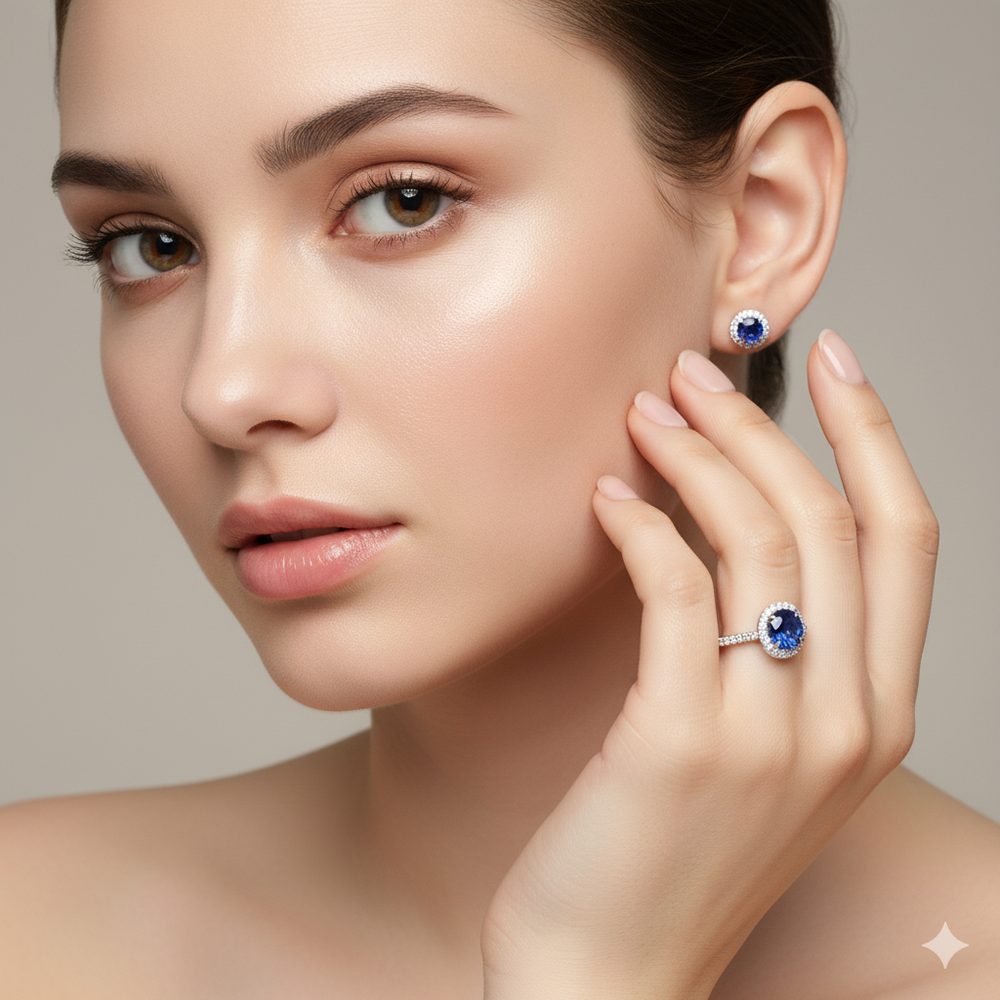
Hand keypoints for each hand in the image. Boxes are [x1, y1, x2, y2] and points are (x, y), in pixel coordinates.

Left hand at [480, 332, 936, 998]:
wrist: (611, 974)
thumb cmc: (674, 854)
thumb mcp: (763, 751)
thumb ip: (774, 648)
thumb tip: (737, 521)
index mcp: (878, 714)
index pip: (905, 539)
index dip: (874, 434)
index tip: (833, 359)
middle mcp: (845, 720)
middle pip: (829, 520)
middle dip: (761, 426)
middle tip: (693, 375)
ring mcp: (770, 734)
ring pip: (757, 541)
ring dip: (698, 456)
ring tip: (644, 414)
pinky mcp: (680, 740)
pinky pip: (672, 589)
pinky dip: (640, 525)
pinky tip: (607, 497)